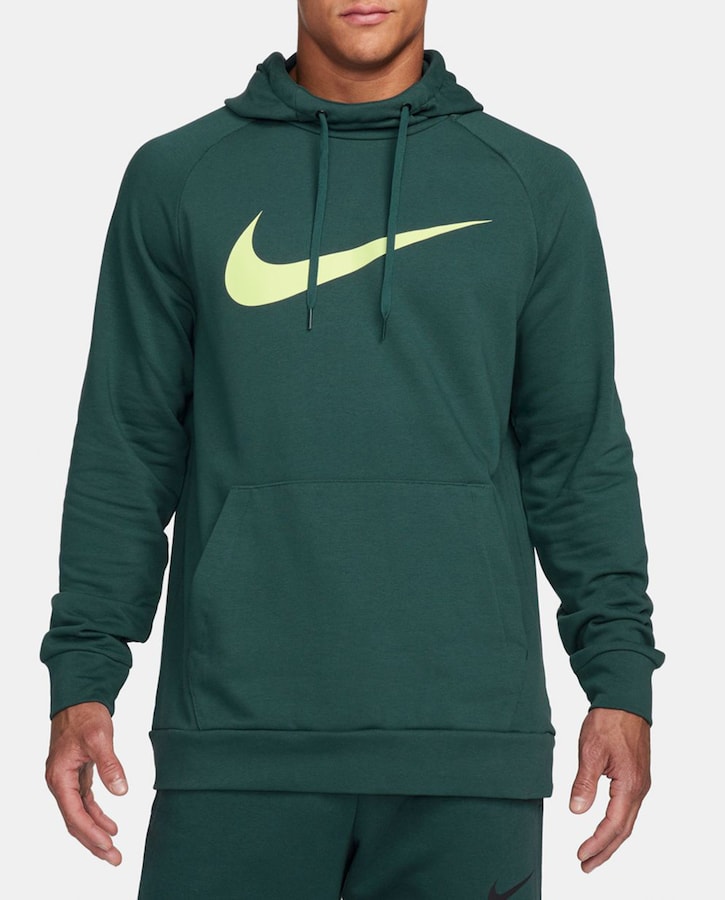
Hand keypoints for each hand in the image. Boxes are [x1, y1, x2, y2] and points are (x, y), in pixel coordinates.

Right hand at [45, 701, 127, 864]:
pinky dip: (96, 815)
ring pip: (79, 814)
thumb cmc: (86, 715)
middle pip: (75, 821)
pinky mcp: (76, 775)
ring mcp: (66, 780)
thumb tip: (121, 791)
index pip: (74, 814)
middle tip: (115, 858)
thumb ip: (110, 765)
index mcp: (59, 777)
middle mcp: (59, 782)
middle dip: (94, 841)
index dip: (91, 832)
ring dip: (96, 831)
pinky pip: (84, 802)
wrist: (79, 698)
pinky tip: (111, 825)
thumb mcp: (100, 738)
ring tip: (114, 848)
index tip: (109, 845)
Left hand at [569, 707, 650, 872]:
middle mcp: (639, 789)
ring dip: (610, 840)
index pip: (613, 825)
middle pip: (623, 830)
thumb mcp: (591, 751)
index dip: (597, 843)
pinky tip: (606, 828)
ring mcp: (640, 783)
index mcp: (629, 785)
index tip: (581, 855)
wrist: (624, 700)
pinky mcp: (636, 777)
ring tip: (594, 853)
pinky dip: (616, 824)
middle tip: (586, 865)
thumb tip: (577, 811)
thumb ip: (585, 783)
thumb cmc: (608, 721)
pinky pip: (628, 809)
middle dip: (605, 850)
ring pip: (627, 821)